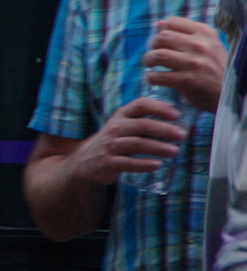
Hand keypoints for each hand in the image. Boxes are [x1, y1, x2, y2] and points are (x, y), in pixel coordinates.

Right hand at [65, 97, 185, 186]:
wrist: (87, 161)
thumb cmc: (115, 142)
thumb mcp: (125, 127)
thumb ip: (147, 125)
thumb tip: (184, 128)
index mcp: (121, 116)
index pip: (140, 105)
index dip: (159, 107)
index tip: (176, 114)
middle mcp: (115, 128)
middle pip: (141, 125)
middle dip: (163, 129)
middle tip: (182, 135)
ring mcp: (110, 145)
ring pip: (136, 144)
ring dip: (157, 147)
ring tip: (175, 151)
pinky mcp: (108, 163)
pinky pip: (127, 163)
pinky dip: (143, 164)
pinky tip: (157, 165)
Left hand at [144, 17, 226, 112]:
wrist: (233, 94)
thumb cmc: (217, 69)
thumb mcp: (208, 46)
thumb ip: (185, 34)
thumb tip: (159, 23)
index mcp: (205, 33)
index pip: (173, 22)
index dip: (162, 31)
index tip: (162, 42)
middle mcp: (200, 45)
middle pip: (162, 37)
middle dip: (153, 46)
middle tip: (153, 54)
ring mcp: (193, 63)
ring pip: (158, 55)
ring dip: (149, 60)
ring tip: (151, 65)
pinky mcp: (187, 80)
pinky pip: (159, 76)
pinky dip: (151, 77)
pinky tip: (153, 79)